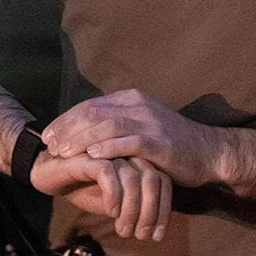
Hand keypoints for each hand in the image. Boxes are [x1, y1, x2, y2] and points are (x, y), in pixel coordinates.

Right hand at [30, 150, 171, 241]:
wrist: (48, 172)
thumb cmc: (83, 186)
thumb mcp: (113, 200)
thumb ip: (134, 206)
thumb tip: (154, 231)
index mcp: (136, 158)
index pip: (162, 181)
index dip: (163, 210)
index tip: (156, 236)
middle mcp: (126, 150)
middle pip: (152, 178)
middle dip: (150, 212)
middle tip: (140, 235)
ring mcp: (108, 150)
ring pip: (134, 178)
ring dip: (132, 209)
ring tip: (123, 229)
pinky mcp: (87, 154)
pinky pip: (109, 173)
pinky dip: (113, 195)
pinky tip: (110, 211)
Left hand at [42, 88, 221, 188]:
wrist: (208, 152)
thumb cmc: (171, 145)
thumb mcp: (141, 127)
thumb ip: (117, 125)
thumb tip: (85, 133)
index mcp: (131, 99)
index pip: (90, 105)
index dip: (66, 120)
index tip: (47, 135)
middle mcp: (138, 105)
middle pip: (93, 113)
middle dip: (67, 129)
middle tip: (49, 145)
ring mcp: (149, 122)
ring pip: (106, 126)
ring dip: (81, 139)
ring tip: (63, 152)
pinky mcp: (159, 142)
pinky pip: (128, 142)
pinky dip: (108, 148)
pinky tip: (92, 157)